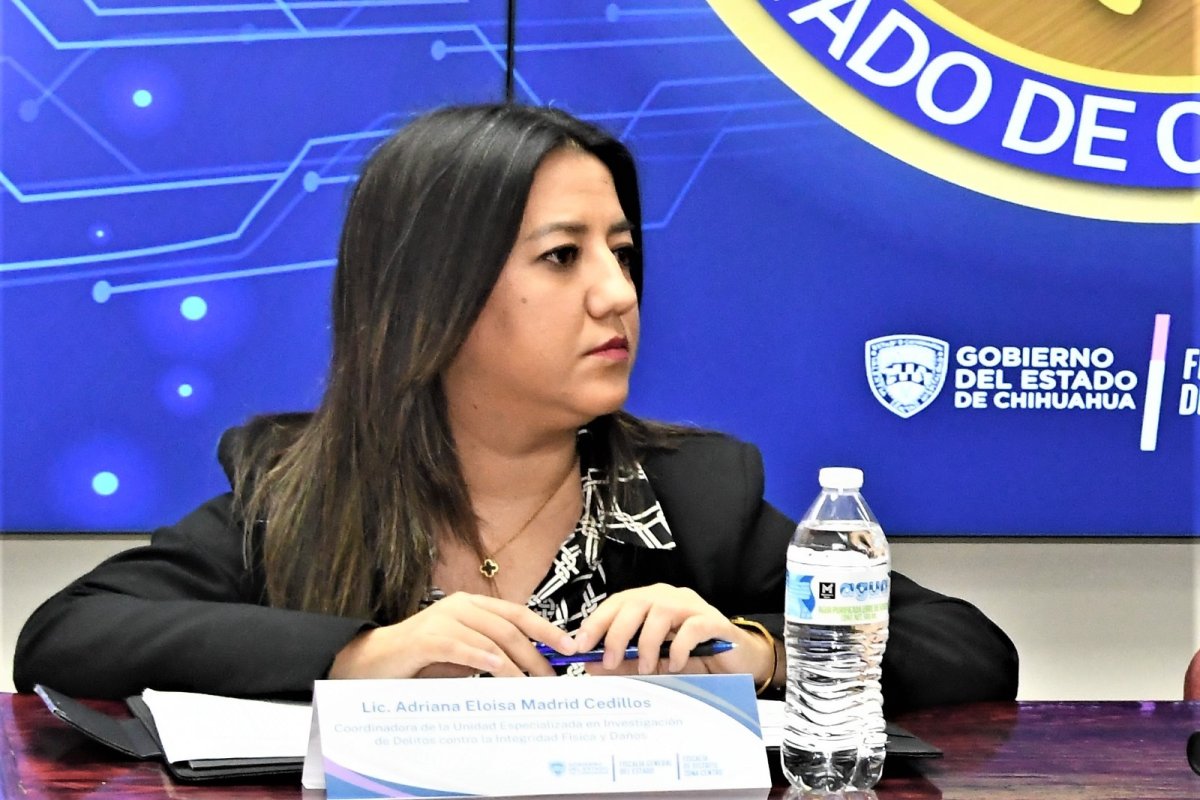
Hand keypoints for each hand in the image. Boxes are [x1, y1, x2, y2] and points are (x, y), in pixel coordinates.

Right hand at [329, 592, 575, 678]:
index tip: (569, 647)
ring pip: (491, 637)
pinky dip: (483, 658)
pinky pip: (463, 647)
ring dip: (516, 663)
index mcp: (471, 605)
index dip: (546, 629)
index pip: (517, 613)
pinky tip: (499, 669)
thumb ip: (489, 655)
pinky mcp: (427, 638)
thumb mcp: (461, 654)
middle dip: (536, 654)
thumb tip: (528, 669)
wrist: (372, 660)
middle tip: (551, 678)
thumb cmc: (421, 660)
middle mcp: (461, 606)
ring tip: (530, 683)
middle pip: (509, 627)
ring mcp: (443, 618)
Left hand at [572, 584, 772, 683]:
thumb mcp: (652, 664)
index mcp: (649, 601)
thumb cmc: (690, 659)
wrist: (735, 662)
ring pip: (661, 612)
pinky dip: (679, 648)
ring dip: (648, 644)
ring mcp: (692, 606)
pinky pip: (692, 627)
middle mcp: (668, 596)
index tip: (580, 645)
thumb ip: (623, 663)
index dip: (596, 622)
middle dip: (617, 633)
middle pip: (635, 603)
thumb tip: (590, 665)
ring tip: (647, 669)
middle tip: (610, 662)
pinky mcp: (713, 621)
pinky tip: (675, 665)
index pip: (617, 603)